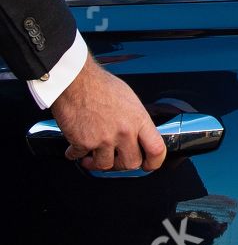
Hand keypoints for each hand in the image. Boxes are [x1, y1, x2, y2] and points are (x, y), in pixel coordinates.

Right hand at [50, 54, 167, 170]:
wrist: (74, 79)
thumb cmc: (99, 83)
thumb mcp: (128, 99)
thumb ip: (135, 119)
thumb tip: (136, 133)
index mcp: (138, 119)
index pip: (156, 149)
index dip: (154, 162)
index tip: (148, 165)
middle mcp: (124, 132)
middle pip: (131, 164)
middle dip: (122, 164)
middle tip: (115, 160)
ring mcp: (104, 139)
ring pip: (105, 166)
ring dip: (97, 162)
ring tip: (92, 157)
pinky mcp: (83, 142)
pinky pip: (79, 157)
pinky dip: (75, 154)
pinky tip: (75, 150)